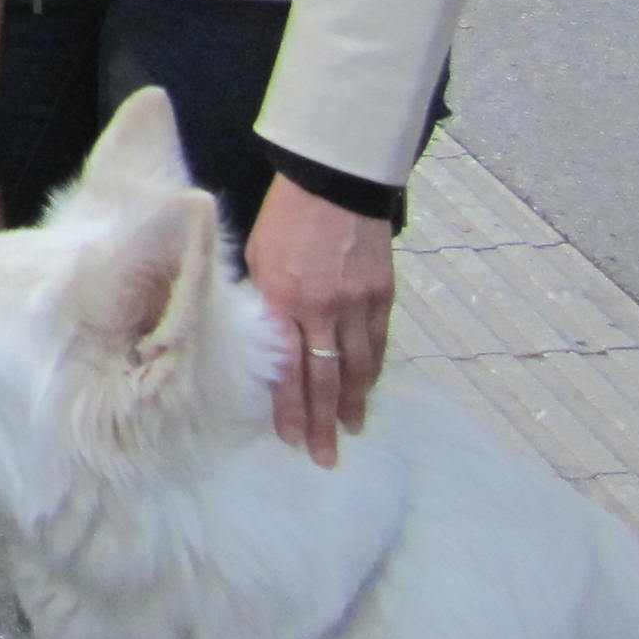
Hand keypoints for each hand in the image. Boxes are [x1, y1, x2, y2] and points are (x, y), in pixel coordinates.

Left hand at [244, 175, 397, 466]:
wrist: (333, 179)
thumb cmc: (284, 216)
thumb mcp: (257, 257)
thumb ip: (264, 302)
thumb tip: (267, 341)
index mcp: (282, 299)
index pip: (287, 370)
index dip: (290, 408)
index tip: (290, 440)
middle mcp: (321, 308)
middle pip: (325, 379)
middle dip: (324, 423)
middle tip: (325, 458)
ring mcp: (356, 302)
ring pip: (357, 366)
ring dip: (354, 403)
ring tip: (351, 432)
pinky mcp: (382, 292)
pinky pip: (378, 342)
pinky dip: (373, 370)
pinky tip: (369, 389)